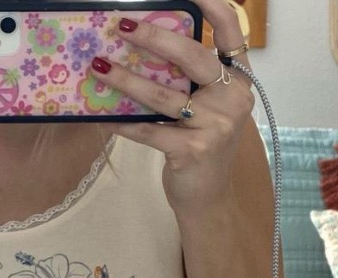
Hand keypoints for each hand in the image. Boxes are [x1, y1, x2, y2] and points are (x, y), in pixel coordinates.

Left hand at [89, 0, 255, 213]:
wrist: (208, 198)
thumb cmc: (202, 146)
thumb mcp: (208, 108)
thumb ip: (192, 80)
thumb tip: (143, 47)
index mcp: (238, 80)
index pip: (231, 31)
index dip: (213, 4)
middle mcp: (232, 99)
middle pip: (192, 57)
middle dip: (154, 36)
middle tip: (121, 25)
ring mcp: (215, 126)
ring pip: (164, 95)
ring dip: (126, 80)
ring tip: (99, 67)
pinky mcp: (193, 151)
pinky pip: (150, 131)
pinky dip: (125, 123)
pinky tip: (103, 117)